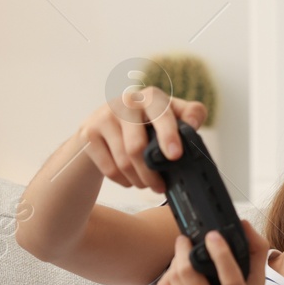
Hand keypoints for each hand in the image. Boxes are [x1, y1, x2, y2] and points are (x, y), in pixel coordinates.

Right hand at [74, 85, 207, 193]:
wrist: (104, 123)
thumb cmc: (146, 122)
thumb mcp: (170, 114)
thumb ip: (189, 115)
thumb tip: (194, 125)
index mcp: (152, 97)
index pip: (162, 114)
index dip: (168, 135)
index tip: (175, 155)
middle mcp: (127, 102)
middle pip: (137, 147)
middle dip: (151, 174)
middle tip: (160, 188)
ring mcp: (105, 116)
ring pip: (123, 161)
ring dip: (138, 180)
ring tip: (146, 184)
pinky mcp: (89, 132)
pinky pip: (109, 168)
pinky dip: (123, 180)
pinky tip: (130, 179)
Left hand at [156, 220, 268, 284]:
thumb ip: (255, 253)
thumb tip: (242, 224)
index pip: (228, 275)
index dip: (220, 252)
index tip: (212, 235)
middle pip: (188, 273)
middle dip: (183, 249)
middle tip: (185, 239)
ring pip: (172, 280)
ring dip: (175, 263)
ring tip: (183, 257)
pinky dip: (168, 279)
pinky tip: (177, 276)